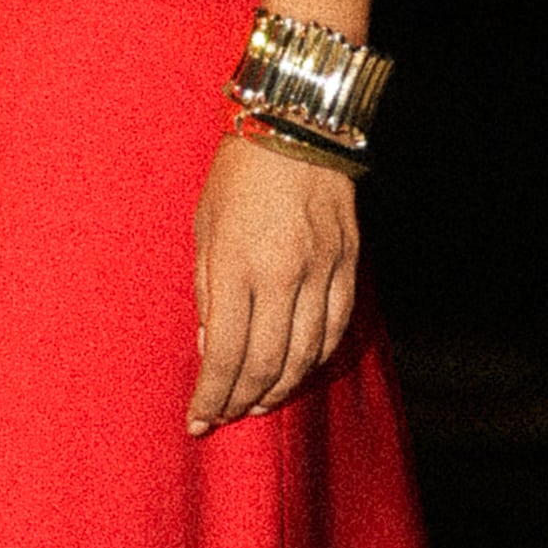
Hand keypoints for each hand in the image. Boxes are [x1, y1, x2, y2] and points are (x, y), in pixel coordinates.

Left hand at [189, 126, 361, 435]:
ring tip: (258, 402)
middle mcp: (282, 274)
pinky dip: (314, 359)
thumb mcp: (204, 229)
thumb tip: (211, 349)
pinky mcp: (348, 264)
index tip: (199, 420)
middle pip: (265, 364)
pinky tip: (296, 370)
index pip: (225, 354)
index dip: (212, 396)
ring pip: (305, 355)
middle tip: (225, 416)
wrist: (296, 127)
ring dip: (279, 389)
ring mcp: (321, 271)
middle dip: (241, 401)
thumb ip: (208, 293)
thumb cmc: (238, 176)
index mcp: (237, 265)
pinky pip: (334, 329)